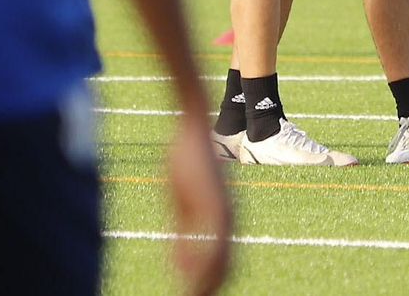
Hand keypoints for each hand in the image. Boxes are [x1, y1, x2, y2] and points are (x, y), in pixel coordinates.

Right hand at [166, 120, 231, 295]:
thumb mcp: (182, 205)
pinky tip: (189, 278)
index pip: (222, 264)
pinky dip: (202, 266)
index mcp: (222, 220)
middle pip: (225, 269)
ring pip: (221, 262)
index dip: (210, 285)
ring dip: (207, 285)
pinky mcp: (215, 204)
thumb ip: (184, 235)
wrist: (193, 128)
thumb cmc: (185, 163)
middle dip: (211, 289)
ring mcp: (224, 212)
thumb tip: (180, 268)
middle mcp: (228, 220)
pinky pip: (213, 244)